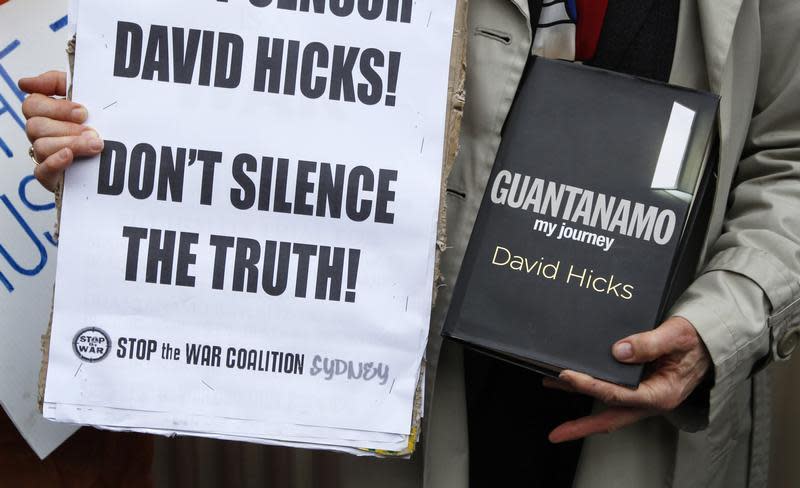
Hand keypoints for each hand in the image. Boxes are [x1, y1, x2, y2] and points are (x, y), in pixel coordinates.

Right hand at [19, 70, 103, 191]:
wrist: (118, 156)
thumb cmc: (96, 122)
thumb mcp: (83, 95)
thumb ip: (57, 82)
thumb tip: (24, 83)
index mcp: (44, 113)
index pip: (32, 105)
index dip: (57, 108)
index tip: (83, 111)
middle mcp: (40, 134)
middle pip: (35, 126)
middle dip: (67, 127)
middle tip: (92, 131)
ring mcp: (44, 155)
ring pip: (41, 146)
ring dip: (71, 143)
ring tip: (96, 145)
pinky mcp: (51, 177)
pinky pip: (42, 171)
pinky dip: (55, 162)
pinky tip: (69, 156)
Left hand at [544, 316, 710, 442]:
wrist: (711, 342)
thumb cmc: (697, 340)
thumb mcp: (676, 336)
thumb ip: (649, 343)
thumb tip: (618, 350)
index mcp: (661, 393)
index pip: (618, 395)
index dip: (589, 385)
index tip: (566, 375)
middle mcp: (649, 400)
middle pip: (610, 418)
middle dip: (581, 427)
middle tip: (556, 433)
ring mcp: (643, 396)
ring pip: (607, 406)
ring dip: (579, 397)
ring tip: (550, 384)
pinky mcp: (639, 388)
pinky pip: (611, 393)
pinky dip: (591, 386)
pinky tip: (571, 377)